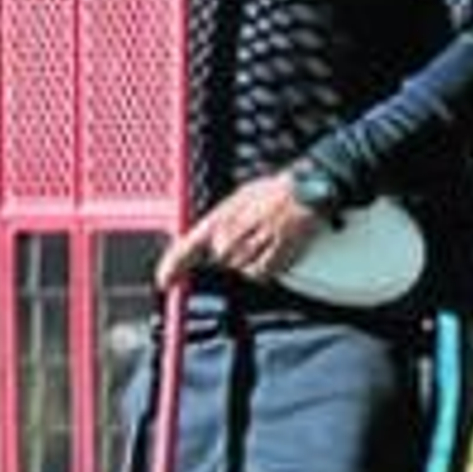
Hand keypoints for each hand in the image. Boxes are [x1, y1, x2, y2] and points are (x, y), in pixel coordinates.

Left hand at [155, 174, 322, 290]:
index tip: (164, 281)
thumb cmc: (272, 193)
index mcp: (225, 212)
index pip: (190, 243)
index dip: (174, 264)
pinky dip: (265, 267)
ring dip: (250, 259)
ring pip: (240, 268)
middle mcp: (237, 229)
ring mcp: (256, 243)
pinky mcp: (276, 255)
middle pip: (220, 259)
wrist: (308, 190)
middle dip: (230, 254)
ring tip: (264, 238)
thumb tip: (204, 247)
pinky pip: (260, 273)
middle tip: (250, 235)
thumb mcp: (241, 197)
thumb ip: (220, 221)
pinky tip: (274, 248)